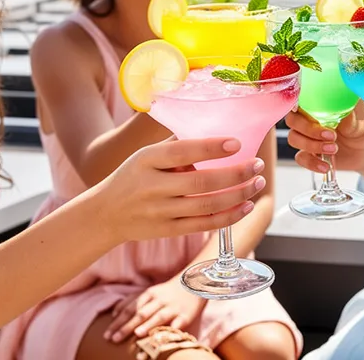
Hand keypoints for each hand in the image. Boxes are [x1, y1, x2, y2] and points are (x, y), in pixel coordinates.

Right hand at [94, 136, 265, 243]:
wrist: (105, 213)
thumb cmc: (134, 177)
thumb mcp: (145, 156)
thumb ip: (176, 146)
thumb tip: (215, 131)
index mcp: (147, 160)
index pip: (182, 152)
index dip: (211, 148)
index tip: (237, 143)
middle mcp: (153, 186)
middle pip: (201, 182)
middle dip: (236, 174)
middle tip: (257, 165)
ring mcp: (160, 211)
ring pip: (207, 205)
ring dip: (238, 195)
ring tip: (258, 183)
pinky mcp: (168, 231)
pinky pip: (204, 224)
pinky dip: (229, 216)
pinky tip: (246, 206)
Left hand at [103, 280, 205, 342]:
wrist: (194, 282)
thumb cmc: (167, 292)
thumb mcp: (149, 292)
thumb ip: (132, 301)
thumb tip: (113, 313)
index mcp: (149, 294)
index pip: (130, 309)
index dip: (118, 322)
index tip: (107, 335)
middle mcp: (159, 301)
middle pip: (141, 314)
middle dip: (127, 327)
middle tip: (114, 339)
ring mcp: (173, 308)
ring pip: (159, 316)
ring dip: (148, 325)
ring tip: (137, 334)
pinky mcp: (186, 315)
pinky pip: (179, 323)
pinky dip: (172, 329)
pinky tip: (166, 336)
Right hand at [285, 102, 363, 171]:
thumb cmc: (361, 130)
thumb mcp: (360, 124)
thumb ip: (351, 120)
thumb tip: (345, 114)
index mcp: (318, 105)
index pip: (299, 99)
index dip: (300, 105)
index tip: (314, 114)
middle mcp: (308, 119)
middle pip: (292, 120)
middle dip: (308, 129)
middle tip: (331, 135)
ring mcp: (306, 137)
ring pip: (293, 138)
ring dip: (311, 145)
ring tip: (334, 149)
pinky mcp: (308, 153)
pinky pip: (300, 158)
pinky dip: (311, 163)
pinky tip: (325, 166)